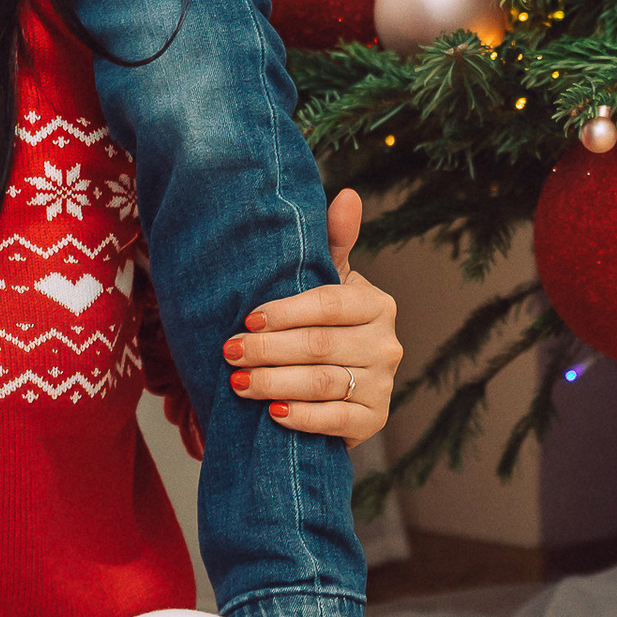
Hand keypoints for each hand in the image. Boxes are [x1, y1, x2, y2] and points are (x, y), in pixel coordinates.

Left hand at [223, 187, 401, 442]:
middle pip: (320, 345)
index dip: (286, 312)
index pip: (328, 304)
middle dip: (268, 349)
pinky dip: (301, 417)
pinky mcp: (374, 420)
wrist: (345, 384)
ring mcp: (384, 385)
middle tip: (230, 351)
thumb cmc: (326, 324)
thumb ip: (333, 241)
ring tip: (238, 383)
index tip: (247, 317)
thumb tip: (349, 195)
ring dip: (275, 383)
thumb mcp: (329, 281)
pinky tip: (272, 413)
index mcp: (377, 304)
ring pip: (323, 383)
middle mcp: (387, 344)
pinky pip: (335, 421)